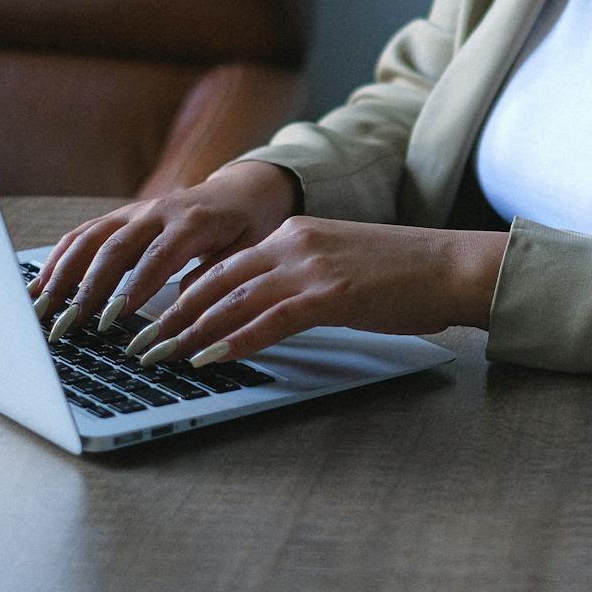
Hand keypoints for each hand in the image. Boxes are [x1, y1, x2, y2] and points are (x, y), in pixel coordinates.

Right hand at [26, 159, 299, 341]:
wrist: (241, 188)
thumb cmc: (247, 225)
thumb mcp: (247, 249)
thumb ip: (216, 275)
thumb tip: (183, 307)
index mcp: (193, 222)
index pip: (157, 256)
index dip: (134, 287)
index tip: (114, 319)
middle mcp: (157, 212)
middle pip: (114, 248)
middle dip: (87, 288)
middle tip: (68, 324)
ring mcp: (134, 211)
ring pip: (90, 239)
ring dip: (63, 275)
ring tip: (41, 310)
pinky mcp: (120, 216)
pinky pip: (83, 235)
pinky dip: (59, 259)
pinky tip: (40, 286)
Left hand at [122, 217, 509, 368]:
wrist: (453, 266)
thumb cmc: (405, 275)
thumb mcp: (341, 267)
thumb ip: (300, 281)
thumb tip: (265, 312)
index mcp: (294, 233)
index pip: (223, 265)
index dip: (182, 297)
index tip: (154, 322)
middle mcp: (293, 242)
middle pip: (215, 281)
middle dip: (170, 317)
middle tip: (139, 346)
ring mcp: (310, 266)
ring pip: (233, 300)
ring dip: (189, 333)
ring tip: (159, 358)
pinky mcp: (330, 293)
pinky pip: (269, 319)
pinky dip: (235, 340)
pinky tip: (210, 358)